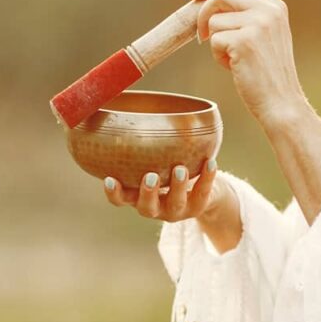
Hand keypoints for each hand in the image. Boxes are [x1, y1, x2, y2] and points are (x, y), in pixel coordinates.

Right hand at [103, 158, 222, 222]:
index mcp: (138, 197)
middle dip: (148, 193)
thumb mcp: (150, 162)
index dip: (114, 193)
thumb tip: (117, 111)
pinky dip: (207, 177)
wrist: (200, 193)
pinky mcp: (198, 206)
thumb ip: (138, 147)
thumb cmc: (165, 170)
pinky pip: (203, 192)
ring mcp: (177, 210)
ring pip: (176, 202)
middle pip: (147, 207)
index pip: (120, 199)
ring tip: (180, 168)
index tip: (110, 179)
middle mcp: (156, 207)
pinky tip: (210, 162)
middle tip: (150, 176)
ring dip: (177, 186)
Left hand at [186, 0, 309, 125]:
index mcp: (275, 5)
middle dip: (203, 12)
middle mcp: (269, 10)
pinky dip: (218, 56)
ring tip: (232, 59)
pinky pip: (214, 41)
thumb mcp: (265, 35)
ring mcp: (258, 24)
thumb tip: (208, 2)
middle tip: (201, 34)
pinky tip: (234, 67)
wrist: (281, 102)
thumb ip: (246, 15)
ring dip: (215, 42)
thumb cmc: (268, 74)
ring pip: (215, 20)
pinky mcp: (245, 41)